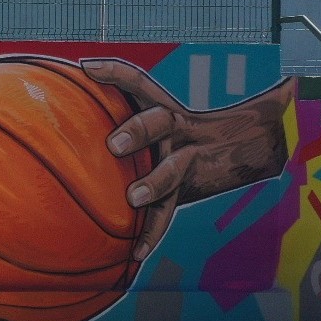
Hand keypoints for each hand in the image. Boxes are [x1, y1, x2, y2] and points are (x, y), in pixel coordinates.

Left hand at [85, 59, 293, 260]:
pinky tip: (136, 253)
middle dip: (138, 130)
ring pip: (171, 171)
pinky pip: (167, 213)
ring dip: (153, 184)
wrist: (248, 144)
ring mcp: (184, 160)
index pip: (137, 82)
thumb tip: (72, 78)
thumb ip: (113, 100)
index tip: (86, 67)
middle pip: (159, 122)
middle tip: (114, 144)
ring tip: (133, 198)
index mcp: (161, 107)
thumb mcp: (153, 110)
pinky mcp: (186, 190)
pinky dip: (151, 235)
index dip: (113, 71)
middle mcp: (175, 130)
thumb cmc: (177, 129)